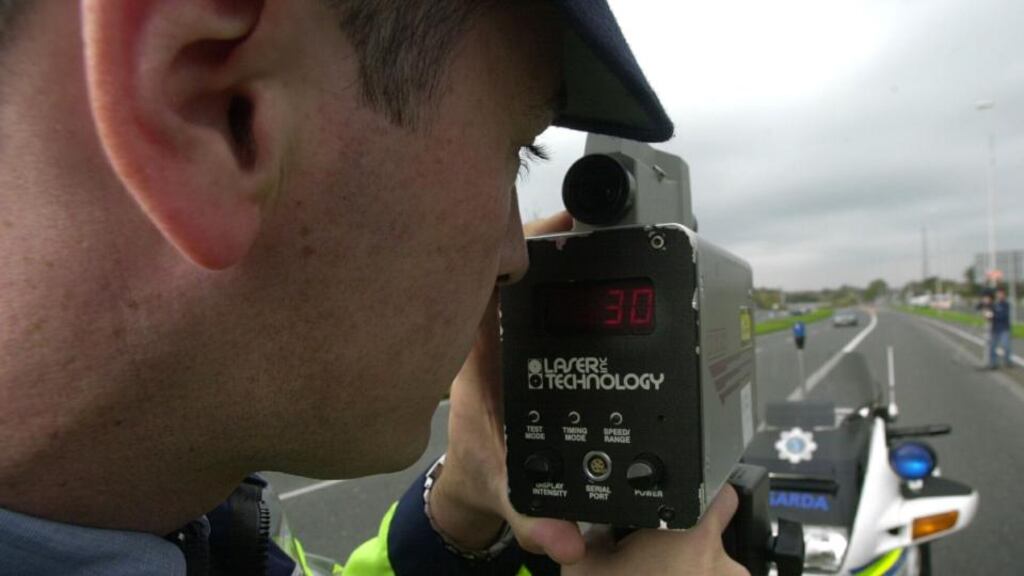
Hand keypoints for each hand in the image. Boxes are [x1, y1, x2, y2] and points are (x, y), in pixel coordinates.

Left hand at [428, 212, 584, 563]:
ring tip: (613, 226)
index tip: (561, 223)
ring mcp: (508, 324)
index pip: (483, 274)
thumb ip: (534, 516)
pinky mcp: (527, 328)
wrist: (476, 475)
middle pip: (510, 254)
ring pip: (528, 263)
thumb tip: (563, 537)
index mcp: (476, 351)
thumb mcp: (505, 488)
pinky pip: (544, 284)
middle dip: (554, 231)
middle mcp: (489, 328)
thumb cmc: (482, 466)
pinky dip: (572, 268)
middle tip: (604, 217)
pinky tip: (609, 261)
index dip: (516, 239)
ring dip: (565, 244)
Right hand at [563, 485, 748, 575]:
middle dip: (689, 550)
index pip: (721, 493)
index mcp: (691, 538)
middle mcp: (723, 566)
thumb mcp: (585, 564)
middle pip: (714, 540)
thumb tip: (604, 520)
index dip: (705, 494)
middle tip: (656, 567)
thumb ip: (597, 531)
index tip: (690, 503)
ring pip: (716, 575)